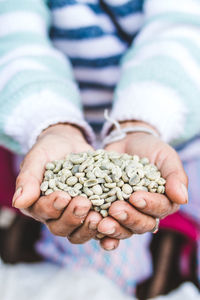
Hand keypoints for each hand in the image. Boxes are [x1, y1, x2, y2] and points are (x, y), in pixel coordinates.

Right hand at [12, 124, 104, 243]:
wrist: (70, 144)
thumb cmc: (50, 149)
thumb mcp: (38, 158)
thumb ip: (28, 179)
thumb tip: (18, 203)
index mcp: (38, 204)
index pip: (43, 212)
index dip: (52, 207)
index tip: (63, 196)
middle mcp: (56, 215)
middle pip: (61, 228)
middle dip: (72, 218)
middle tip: (84, 203)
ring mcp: (76, 216)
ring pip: (79, 233)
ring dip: (88, 228)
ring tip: (99, 216)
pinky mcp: (94, 212)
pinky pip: (99, 227)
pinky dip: (106, 229)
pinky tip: (114, 222)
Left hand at [97, 121, 187, 249]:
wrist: (126, 142)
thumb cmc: (150, 149)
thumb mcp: (165, 156)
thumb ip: (175, 176)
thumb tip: (182, 198)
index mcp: (163, 201)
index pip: (160, 209)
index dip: (149, 205)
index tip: (135, 197)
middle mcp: (146, 212)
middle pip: (142, 224)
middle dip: (129, 218)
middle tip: (115, 209)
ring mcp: (127, 213)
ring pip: (124, 230)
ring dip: (114, 229)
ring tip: (101, 223)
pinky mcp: (109, 212)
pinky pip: (108, 227)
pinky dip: (102, 235)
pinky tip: (95, 231)